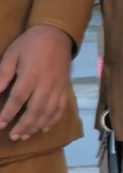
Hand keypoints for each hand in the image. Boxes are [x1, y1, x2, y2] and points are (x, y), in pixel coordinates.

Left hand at [0, 24, 74, 143]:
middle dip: (24, 125)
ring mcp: (58, 87)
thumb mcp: (12, 54)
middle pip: (36, 109)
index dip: (8, 113)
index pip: (18, 98)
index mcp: (32, 74)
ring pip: (49, 111)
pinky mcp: (66, 88)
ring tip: (25, 136)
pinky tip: (44, 128)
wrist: (57, 35)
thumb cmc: (30, 44)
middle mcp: (47, 83)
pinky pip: (62, 107)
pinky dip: (53, 120)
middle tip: (14, 137)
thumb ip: (4, 74)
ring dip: (37, 126)